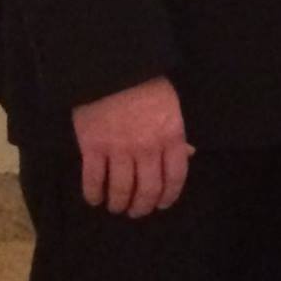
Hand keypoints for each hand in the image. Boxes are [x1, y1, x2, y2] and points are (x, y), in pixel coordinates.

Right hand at [70, 76, 193, 216]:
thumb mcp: (172, 107)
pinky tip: (95, 199)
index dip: (169, 196)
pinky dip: (94, 194)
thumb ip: (177, 135)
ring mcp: (119, 150)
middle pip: (147, 189)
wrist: (113, 69)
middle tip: (137, 211)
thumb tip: (188, 155)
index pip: (175, 177)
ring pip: (120, 190)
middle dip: (142, 206)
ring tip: (116, 207)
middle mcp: (147, 148)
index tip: (161, 205)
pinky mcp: (92, 148)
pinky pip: (93, 180)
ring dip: (118, 204)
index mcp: (171, 136)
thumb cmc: (147, 86)